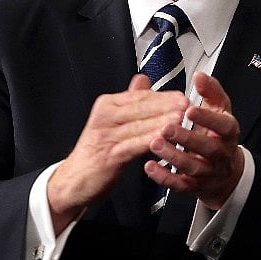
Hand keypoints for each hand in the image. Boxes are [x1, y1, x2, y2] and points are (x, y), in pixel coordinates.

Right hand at [47, 74, 188, 232]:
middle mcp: (105, 117)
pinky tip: (164, 139)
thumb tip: (143, 79)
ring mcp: (105, 136)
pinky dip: (149, 141)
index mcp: (107, 105)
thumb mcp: (111, 120)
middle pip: (140, 108)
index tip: (181, 96)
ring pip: (139, 125)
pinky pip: (133, 145)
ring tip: (180, 119)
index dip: (162, 96)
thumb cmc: (97, 150)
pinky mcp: (109, 155)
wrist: (74, 180)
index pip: (139, 96)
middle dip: (166, 105)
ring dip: (162, 121)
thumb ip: (129, 100)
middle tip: (186, 104)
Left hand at [145, 72, 243, 209]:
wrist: (225, 171)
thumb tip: (200, 76)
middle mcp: (221, 153)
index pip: (223, 125)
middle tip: (167, 128)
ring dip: (173, 156)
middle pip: (208, 148)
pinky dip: (164, 177)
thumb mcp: (220, 110)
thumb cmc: (218, 134)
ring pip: (193, 167)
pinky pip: (180, 184)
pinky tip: (150, 167)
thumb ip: (210, 91)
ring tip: (155, 144)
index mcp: (228, 132)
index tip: (190, 110)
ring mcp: (209, 171)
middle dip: (187, 138)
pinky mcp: (196, 186)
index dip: (208, 119)